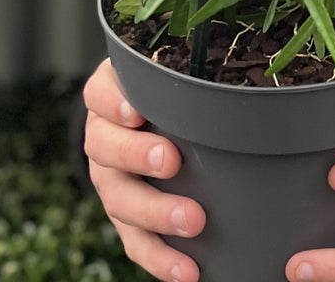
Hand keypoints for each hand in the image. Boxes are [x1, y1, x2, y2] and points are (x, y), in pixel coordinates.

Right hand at [83, 58, 205, 281]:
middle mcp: (103, 137)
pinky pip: (134, 241)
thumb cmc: (168, 90)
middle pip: (106, 148)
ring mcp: (110, 180)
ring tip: (193, 221)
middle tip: (172, 162)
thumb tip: (235, 77)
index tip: (137, 112)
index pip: (100, 94)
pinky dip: (159, 258)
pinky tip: (187, 270)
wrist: (152, 123)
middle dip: (138, 157)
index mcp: (110, 96)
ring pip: (118, 199)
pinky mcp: (123, 217)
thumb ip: (187, 74)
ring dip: (155, 213)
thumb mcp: (169, 72)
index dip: (114, 103)